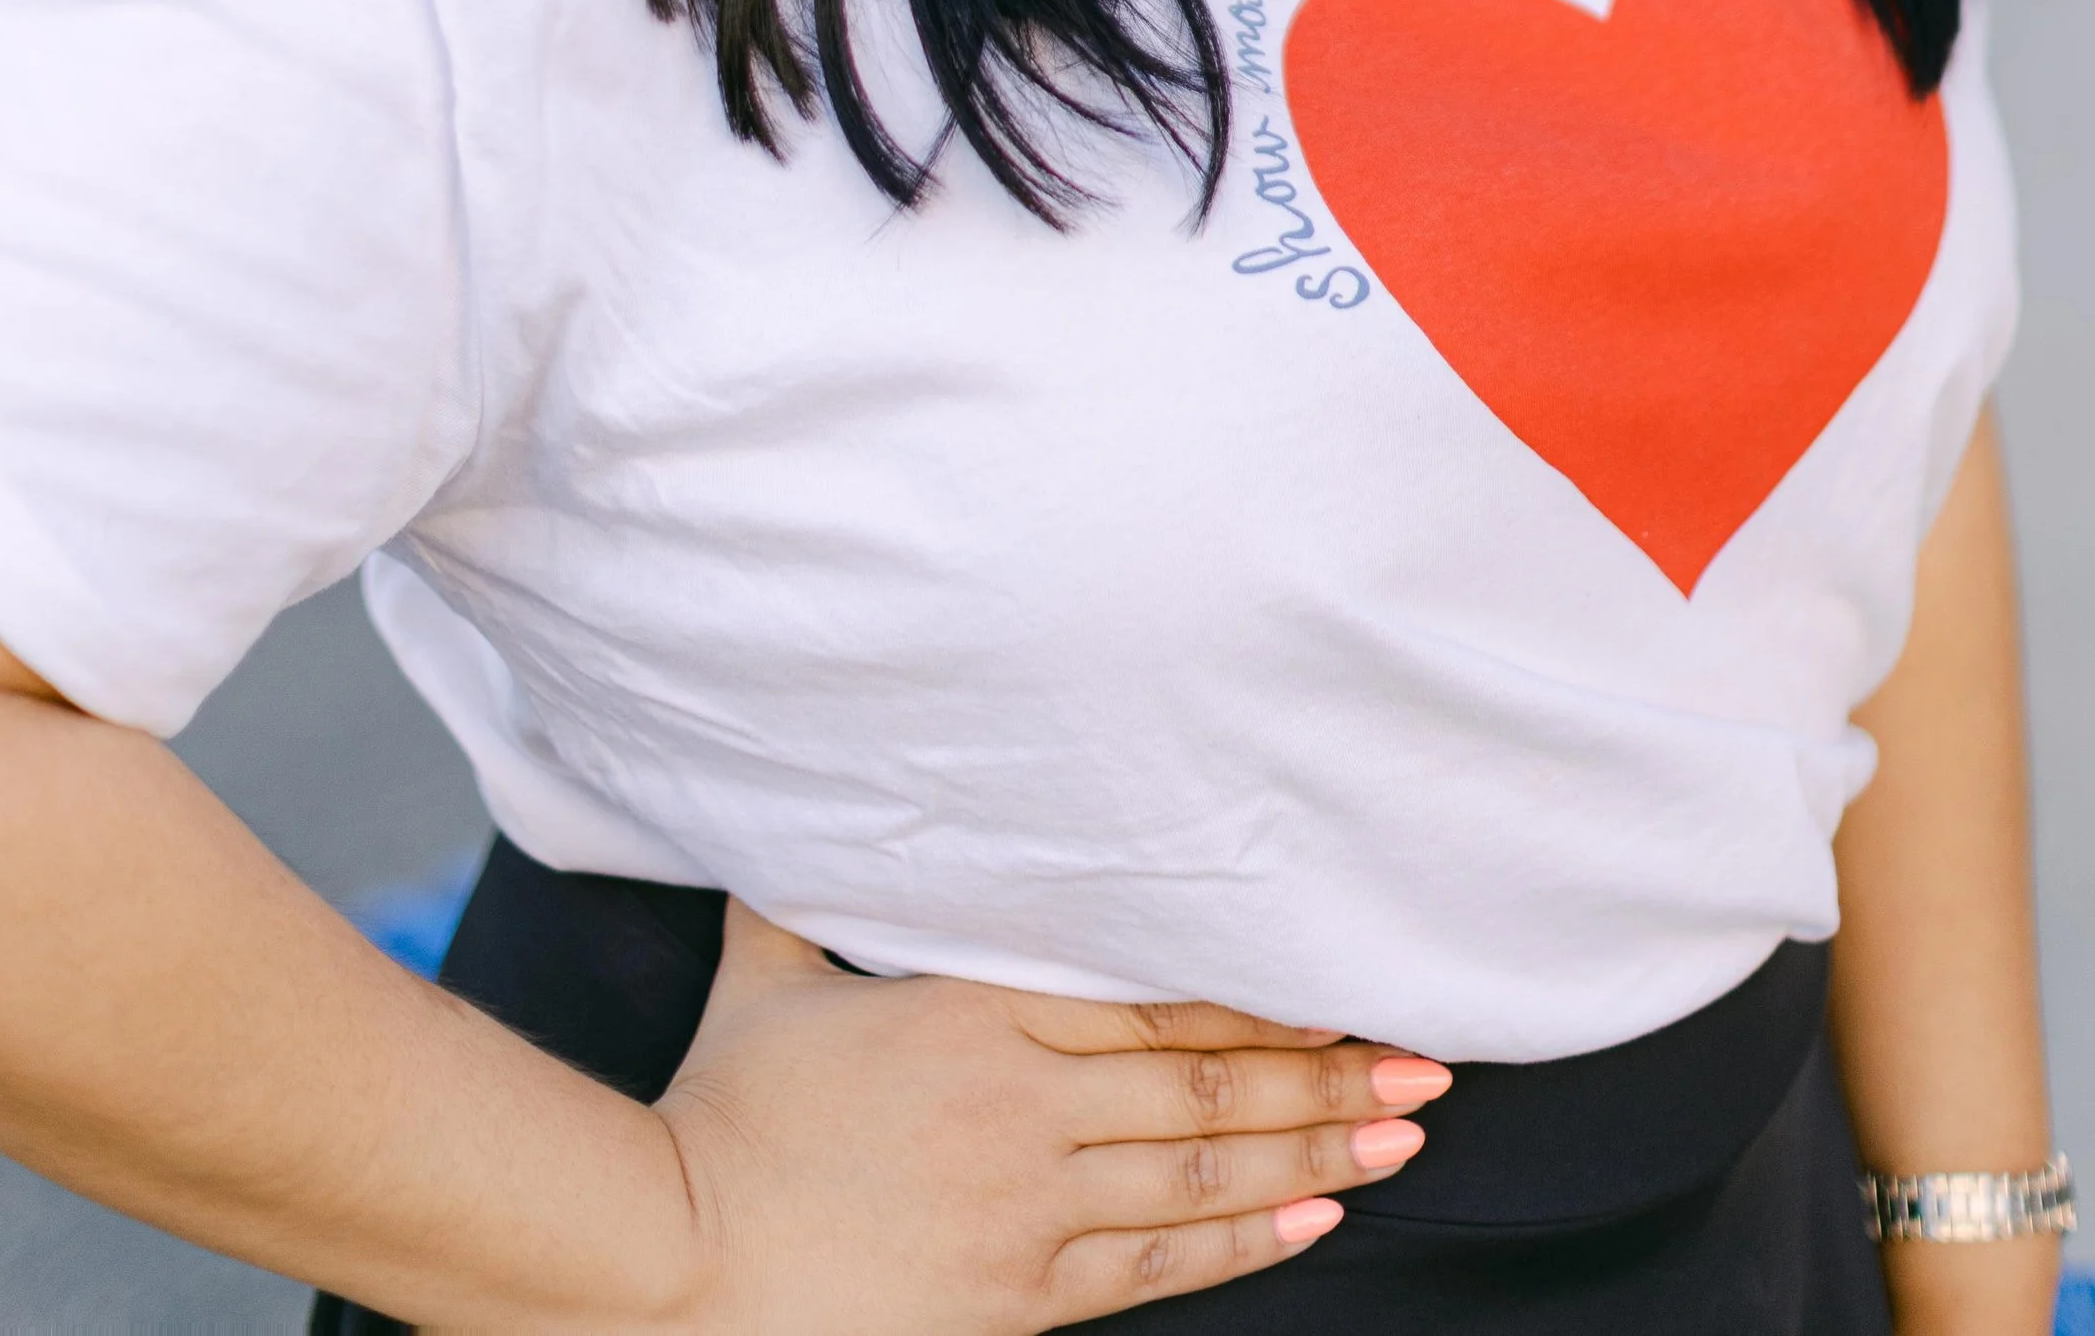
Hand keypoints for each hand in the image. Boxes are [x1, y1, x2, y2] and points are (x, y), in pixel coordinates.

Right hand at [651, 901, 1452, 1332]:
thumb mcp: (769, 975)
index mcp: (976, 1009)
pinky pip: (1158, 1264)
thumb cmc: (718, 1114)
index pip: (1158, 996)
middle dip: (1327, 1071)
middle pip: (1208, 1082)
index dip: (1262, 994)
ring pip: (1205, 1170)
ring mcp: (1027, 1207)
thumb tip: (800, 808)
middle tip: (1424, 1059)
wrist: (670, 1261)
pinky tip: (1314, 1217)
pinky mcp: (1018, 1298)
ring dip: (1317, 1148)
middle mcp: (1023, 1103)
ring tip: (1403, 1131)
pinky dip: (1246, 1239)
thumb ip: (808, 898)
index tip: (1343, 983)